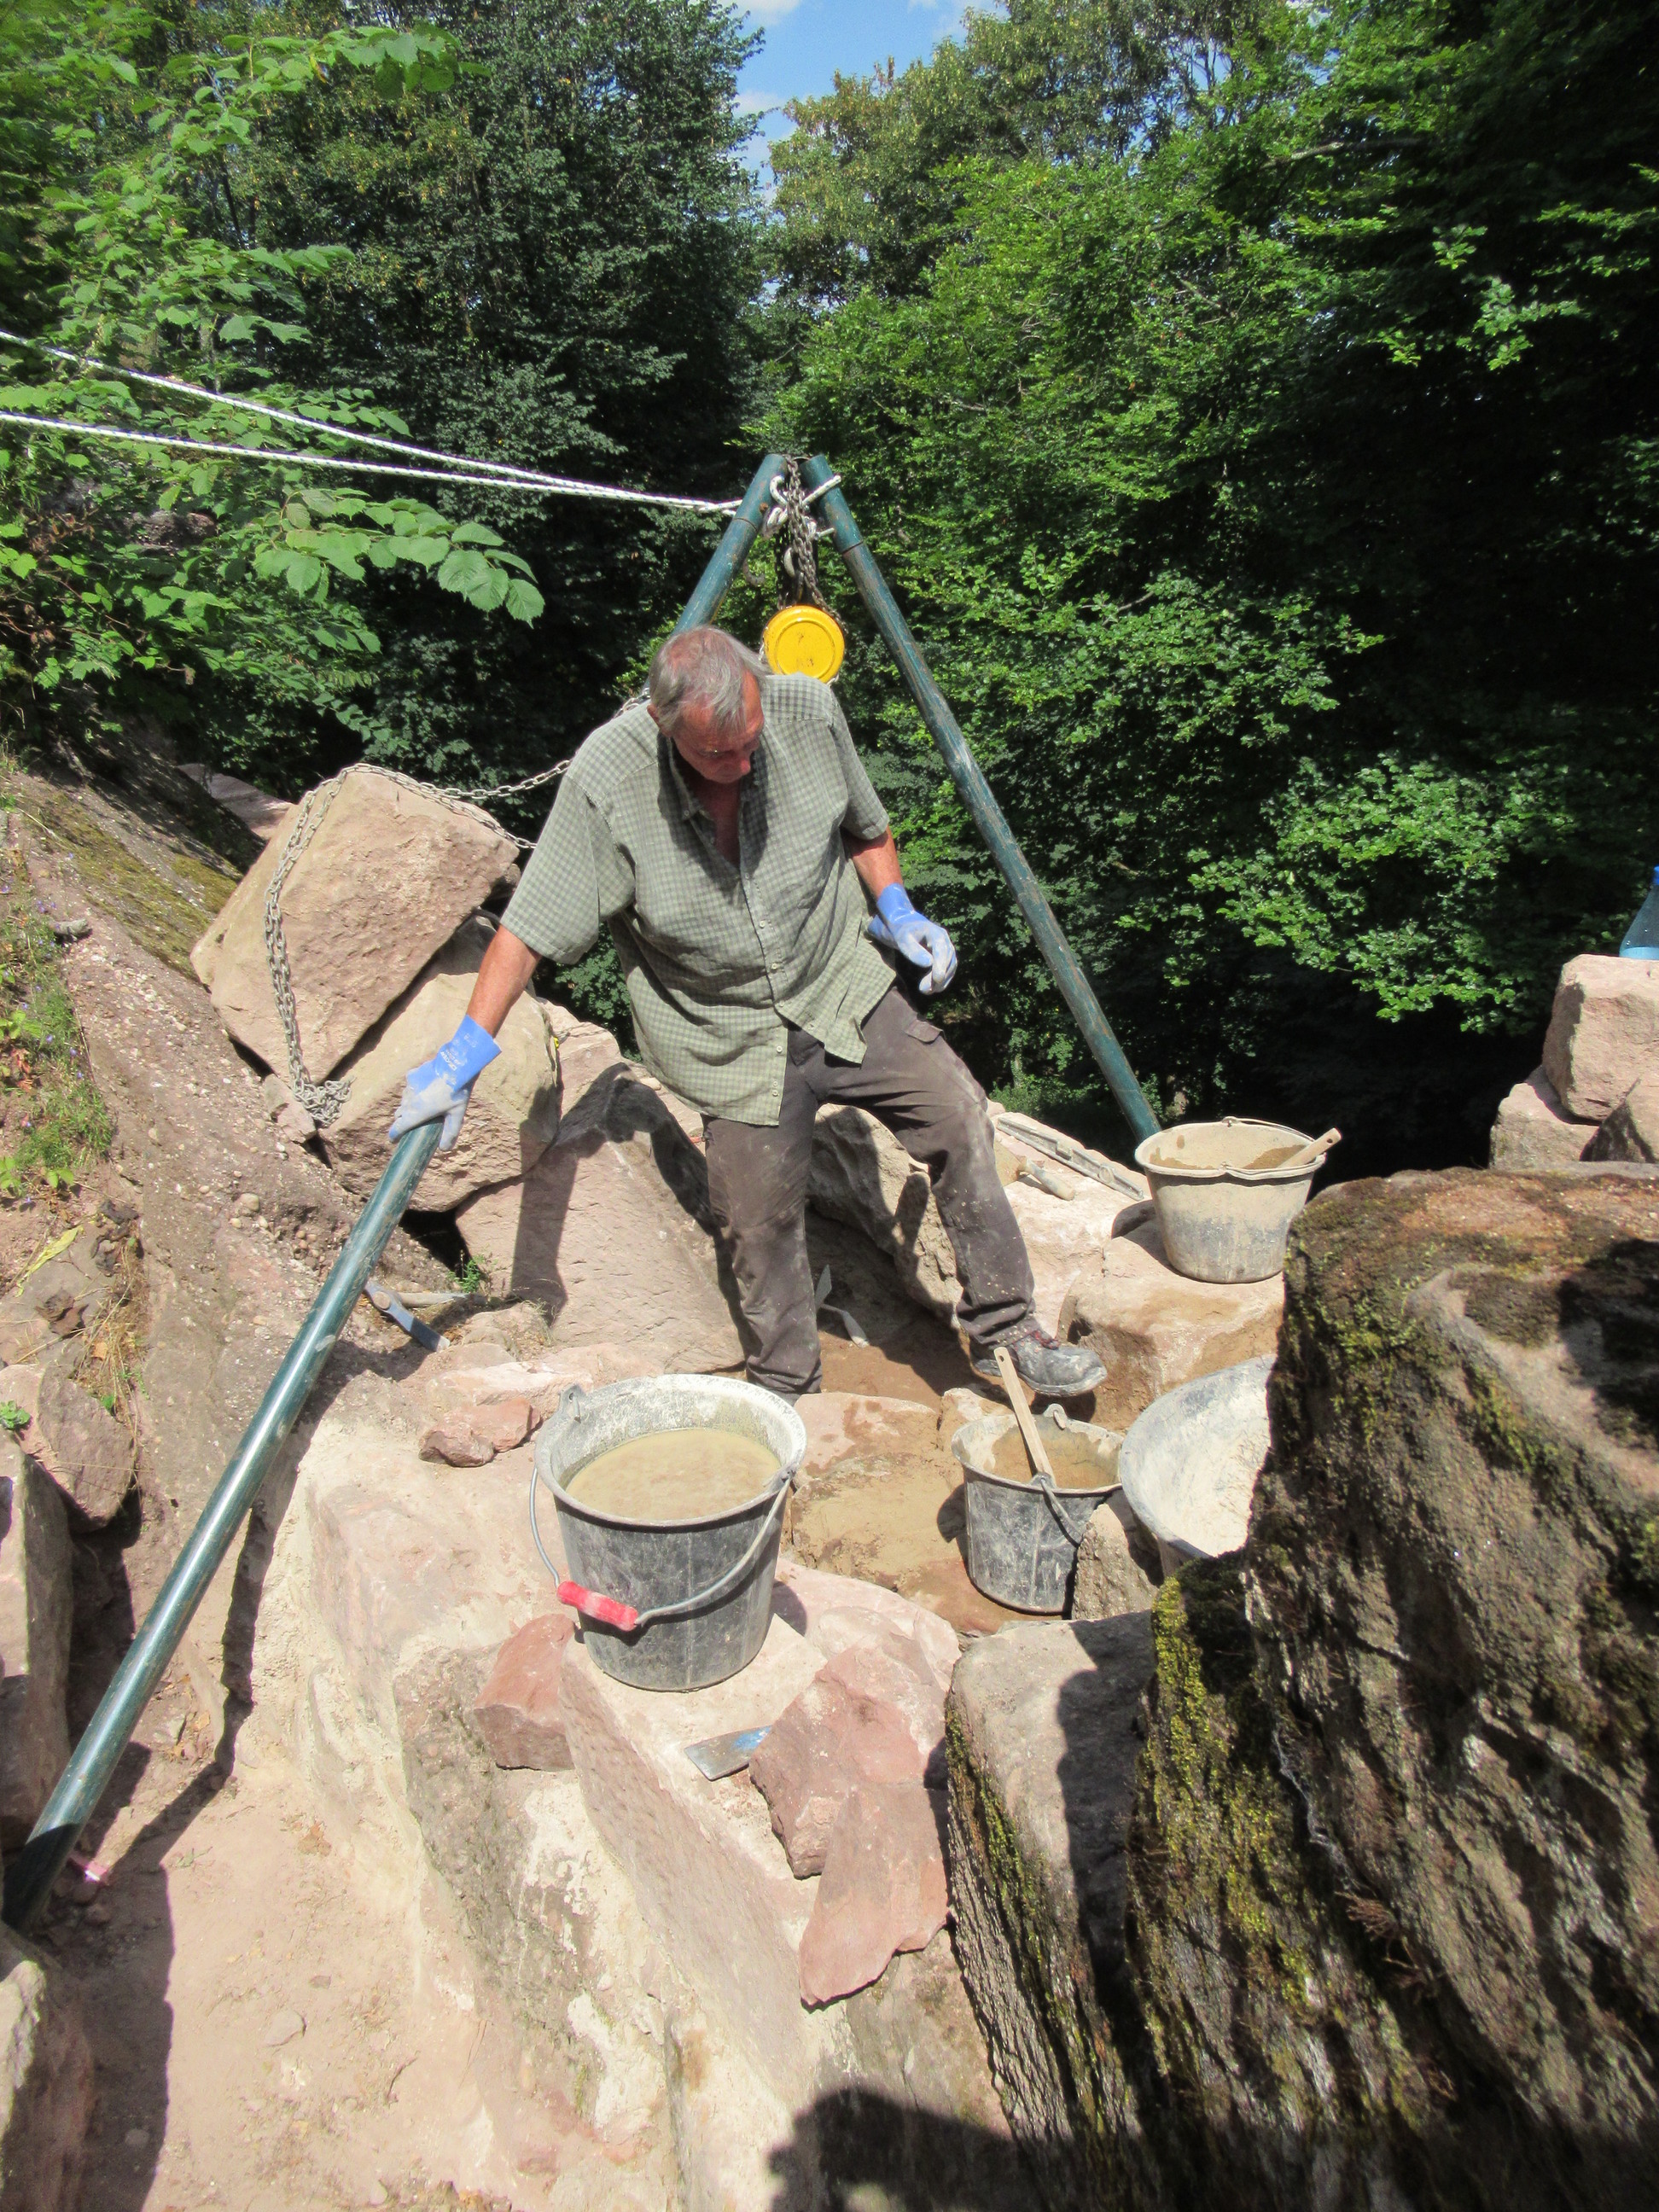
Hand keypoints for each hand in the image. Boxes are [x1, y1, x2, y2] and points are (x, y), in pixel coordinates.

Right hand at [387, 1015, 501, 1151]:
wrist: (456, 1066)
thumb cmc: (457, 1092)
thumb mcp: (457, 1116)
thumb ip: (450, 1133)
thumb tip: (444, 1149)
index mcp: (416, 1113)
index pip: (398, 1127)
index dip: (394, 1135)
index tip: (393, 1140)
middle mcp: (408, 1100)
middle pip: (399, 1114)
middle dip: (402, 1121)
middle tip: (410, 1124)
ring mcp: (409, 1086)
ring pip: (404, 1100)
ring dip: (408, 1106)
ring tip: (418, 1108)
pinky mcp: (412, 1075)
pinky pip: (409, 1086)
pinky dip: (413, 1091)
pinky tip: (424, 1090)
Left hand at [867, 885, 956, 994]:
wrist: (906, 926)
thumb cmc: (902, 932)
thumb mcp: (903, 940)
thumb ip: (914, 950)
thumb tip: (929, 963)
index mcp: (935, 933)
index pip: (942, 950)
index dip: (941, 965)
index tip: (937, 979)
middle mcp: (945, 939)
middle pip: (948, 960)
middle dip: (939, 977)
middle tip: (924, 990)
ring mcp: (947, 947)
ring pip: (950, 966)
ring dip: (942, 981)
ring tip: (927, 991)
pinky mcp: (945, 956)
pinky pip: (949, 969)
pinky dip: (943, 980)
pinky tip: (934, 989)